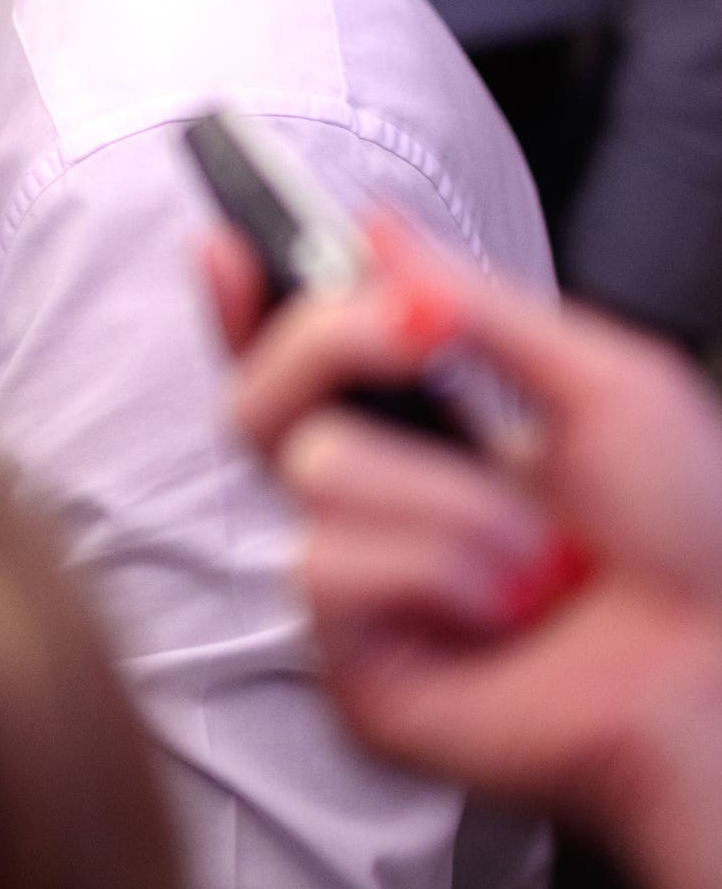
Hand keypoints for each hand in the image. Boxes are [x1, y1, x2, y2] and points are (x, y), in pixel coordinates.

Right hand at [205, 224, 721, 885]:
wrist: (712, 669)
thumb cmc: (690, 546)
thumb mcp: (609, 386)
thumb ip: (486, 302)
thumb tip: (378, 230)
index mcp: (428, 438)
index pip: (293, 364)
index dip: (241, 306)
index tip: (225, 245)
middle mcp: (376, 507)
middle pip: (257, 396)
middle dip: (327, 339)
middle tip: (420, 334)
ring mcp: (355, 583)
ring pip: (313, 468)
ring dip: (449, 496)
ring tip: (533, 551)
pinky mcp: (346, 658)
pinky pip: (327, 565)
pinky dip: (433, 570)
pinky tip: (498, 608)